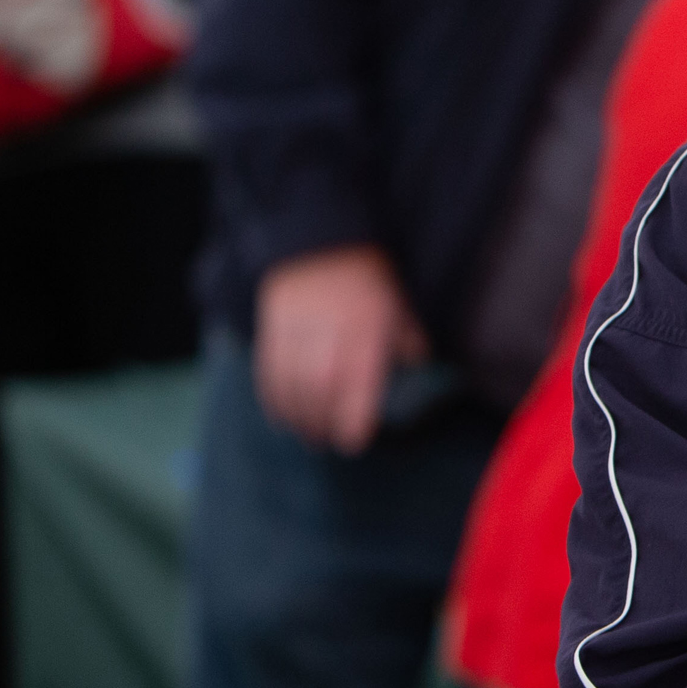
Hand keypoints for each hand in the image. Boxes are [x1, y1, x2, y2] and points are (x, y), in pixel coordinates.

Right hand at [254, 245, 427, 453]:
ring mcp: (298, 330)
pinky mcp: (273, 329)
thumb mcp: (398, 306)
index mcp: (367, 327)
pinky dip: (274, 399)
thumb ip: (408, 340)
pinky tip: (281, 416)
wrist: (322, 243)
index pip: (360, 382)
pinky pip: (268, 372)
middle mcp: (330, 332)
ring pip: (292, 385)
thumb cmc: (368, 279)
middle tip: (327, 444)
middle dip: (322, 424)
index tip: (355, 442)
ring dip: (297, 418)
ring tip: (305, 435)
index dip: (355, 417)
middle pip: (321, 390)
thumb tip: (418, 368)